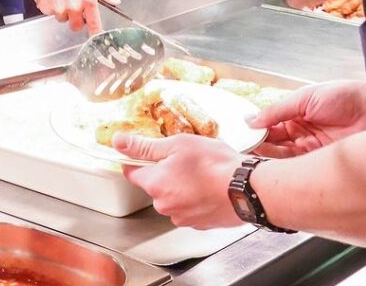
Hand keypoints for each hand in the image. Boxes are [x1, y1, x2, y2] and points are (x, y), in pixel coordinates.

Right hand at [18, 0, 117, 32]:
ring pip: (63, 19)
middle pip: (77, 26)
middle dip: (75, 20)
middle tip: (72, 5)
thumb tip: (116, 1)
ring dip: (62, 12)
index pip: (94, 24)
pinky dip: (51, 7)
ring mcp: (59, 9)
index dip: (95, 31)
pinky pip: (51, 14)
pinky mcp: (46, 9)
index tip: (95, 34)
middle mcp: (74, 6)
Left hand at [116, 133, 243, 228]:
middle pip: (153, 184)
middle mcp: (164, 205)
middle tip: (183, 158)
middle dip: (163, 171)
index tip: (146, 151)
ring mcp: (181, 217)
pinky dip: (193, 196)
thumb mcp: (177, 145)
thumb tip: (118, 142)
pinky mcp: (197, 223)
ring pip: (171, 195)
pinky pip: (187, 206)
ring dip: (179, 184)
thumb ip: (145, 146)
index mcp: (155, 184)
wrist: (246, 189)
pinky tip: (206, 185)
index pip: (130, 171)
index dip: (137, 158)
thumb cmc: (215, 165)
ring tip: (199, 172)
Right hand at [250, 79, 365, 157]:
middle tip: (244, 149)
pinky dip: (284, 168)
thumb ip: (278, 110)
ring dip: (268, 157)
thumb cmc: (344, 97)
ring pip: (283, 157)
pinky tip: (272, 166)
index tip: (241, 135)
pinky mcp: (323, 164)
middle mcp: (303, 133)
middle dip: (259, 145)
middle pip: (275, 142)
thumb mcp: (305, 98)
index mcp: (297, 114)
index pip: (271, 125)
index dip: (257, 129)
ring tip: (253, 157)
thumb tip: (251, 119)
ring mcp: (312, 149)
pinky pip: (299, 167)